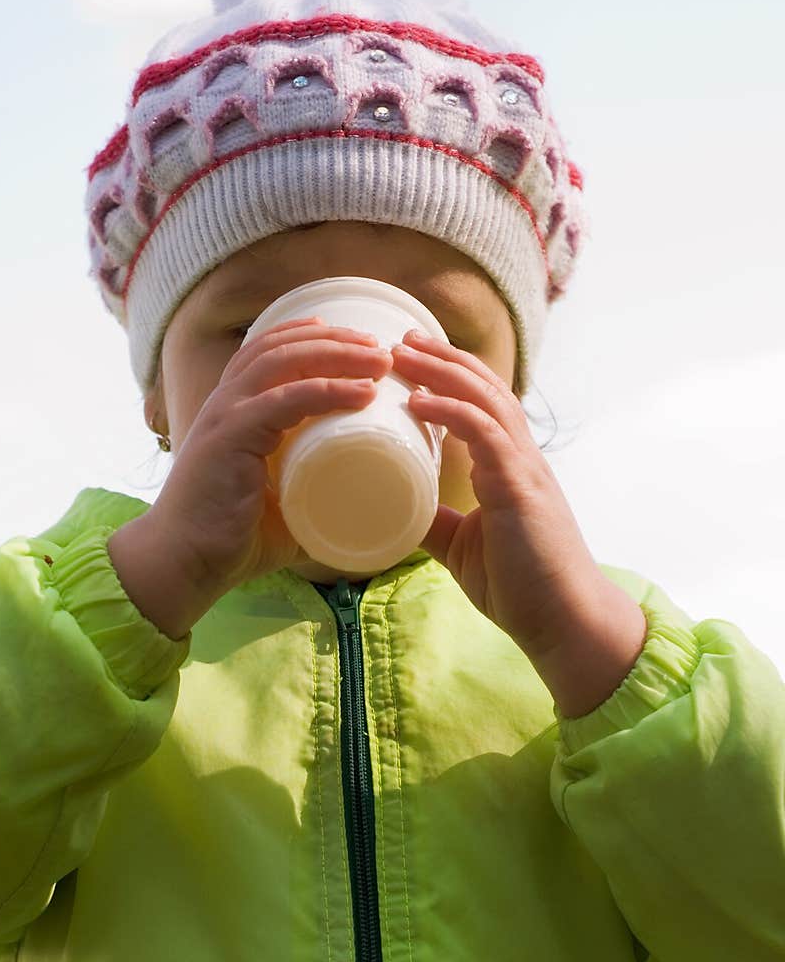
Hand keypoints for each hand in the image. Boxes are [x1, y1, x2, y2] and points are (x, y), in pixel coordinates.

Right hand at [148, 317, 392, 598]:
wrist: (185, 564)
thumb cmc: (231, 542)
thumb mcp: (281, 507)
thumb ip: (312, 498)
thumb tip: (357, 510)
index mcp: (234, 412)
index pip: (268, 352)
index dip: (309, 337)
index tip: (356, 340)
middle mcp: (226, 403)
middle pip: (280, 346)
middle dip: (334, 338)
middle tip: (379, 347)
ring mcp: (226, 415)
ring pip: (284, 361)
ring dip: (337, 353)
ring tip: (380, 359)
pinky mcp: (231, 434)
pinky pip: (287, 398)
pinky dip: (328, 390)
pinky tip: (363, 393)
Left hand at [390, 328, 612, 660]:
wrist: (565, 622)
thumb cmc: (522, 587)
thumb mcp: (464, 547)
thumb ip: (437, 523)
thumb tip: (396, 509)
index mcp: (510, 467)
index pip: (482, 404)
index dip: (450, 376)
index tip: (410, 358)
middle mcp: (522, 458)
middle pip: (485, 388)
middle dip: (444, 359)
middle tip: (403, 339)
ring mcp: (524, 469)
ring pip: (486, 400)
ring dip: (443, 372)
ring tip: (403, 354)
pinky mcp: (521, 488)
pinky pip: (486, 435)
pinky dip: (450, 413)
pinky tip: (417, 403)